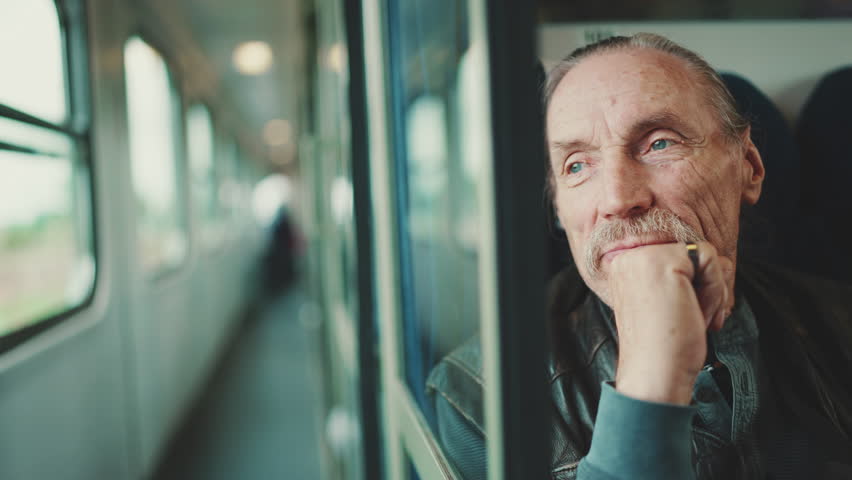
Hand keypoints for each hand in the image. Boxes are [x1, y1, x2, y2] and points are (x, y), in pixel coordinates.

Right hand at [607, 241, 733, 404]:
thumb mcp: (671, 300)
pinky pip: (710, 259)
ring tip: (695, 317)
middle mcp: (628, 255)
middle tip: (696, 318)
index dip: (694, 285)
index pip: (677, 255)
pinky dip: (715, 289)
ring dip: (712, 290)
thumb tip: (723, 262)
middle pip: (692, 251)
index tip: (689, 315)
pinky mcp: (664, 261)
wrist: (654, 374)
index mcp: (624, 265)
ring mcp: (643, 255)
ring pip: (704, 254)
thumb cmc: (664, 346)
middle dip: (706, 287)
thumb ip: (684, 274)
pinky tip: (698, 314)